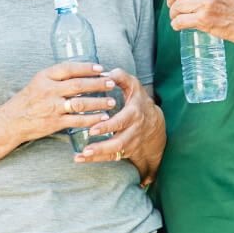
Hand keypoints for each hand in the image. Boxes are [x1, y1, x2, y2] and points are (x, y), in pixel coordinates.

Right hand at [2, 63, 117, 143]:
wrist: (11, 121)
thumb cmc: (28, 100)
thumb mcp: (38, 82)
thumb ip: (57, 77)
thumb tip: (83, 72)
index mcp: (44, 77)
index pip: (69, 68)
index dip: (86, 67)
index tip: (101, 68)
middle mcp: (48, 90)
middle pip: (78, 85)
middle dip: (97, 84)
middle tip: (111, 83)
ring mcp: (51, 107)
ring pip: (80, 103)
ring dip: (98, 102)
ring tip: (112, 101)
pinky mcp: (54, 123)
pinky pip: (77, 120)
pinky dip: (91, 119)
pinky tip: (102, 117)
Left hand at [74, 70, 165, 187]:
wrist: (154, 124)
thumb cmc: (138, 101)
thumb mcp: (134, 86)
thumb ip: (121, 77)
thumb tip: (105, 73)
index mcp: (134, 113)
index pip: (122, 121)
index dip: (108, 126)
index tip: (93, 129)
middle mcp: (133, 130)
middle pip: (119, 142)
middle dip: (102, 146)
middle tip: (86, 148)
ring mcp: (130, 143)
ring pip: (114, 152)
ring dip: (97, 155)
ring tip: (81, 155)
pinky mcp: (124, 151)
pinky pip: (110, 157)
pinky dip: (95, 159)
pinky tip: (80, 158)